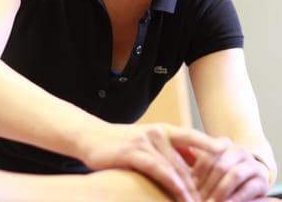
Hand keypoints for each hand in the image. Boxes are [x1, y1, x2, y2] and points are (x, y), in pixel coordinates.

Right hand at [77, 122, 225, 201]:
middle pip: (188, 159)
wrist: (93, 136)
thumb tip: (191, 164)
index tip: (232, 158)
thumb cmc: (122, 143)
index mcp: (164, 130)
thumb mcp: (148, 143)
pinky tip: (182, 196)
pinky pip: (159, 169)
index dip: (213, 147)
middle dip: (202, 180)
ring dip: (191, 187)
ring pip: (176, 166)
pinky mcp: (134, 152)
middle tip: (216, 197)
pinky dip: (172, 183)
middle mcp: (159, 133)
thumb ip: (168, 151)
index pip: (194, 138)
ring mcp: (147, 141)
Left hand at [191, 139, 269, 201]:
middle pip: (221, 165)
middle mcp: (239, 150)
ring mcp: (252, 164)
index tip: (189, 184)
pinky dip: (235, 198)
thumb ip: (195, 161)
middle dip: (208, 184)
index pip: (209, 154)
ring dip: (220, 191)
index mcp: (224, 143)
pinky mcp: (262, 180)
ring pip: (235, 174)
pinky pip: (248, 188)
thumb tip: (178, 163)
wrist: (250, 177)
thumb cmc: (223, 172)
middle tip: (198, 198)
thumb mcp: (210, 164)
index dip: (198, 171)